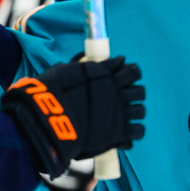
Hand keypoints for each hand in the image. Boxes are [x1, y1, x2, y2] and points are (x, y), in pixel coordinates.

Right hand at [2, 58, 144, 177]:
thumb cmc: (52, 93)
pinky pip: (138, 132)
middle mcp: (118, 94)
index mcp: (108, 76)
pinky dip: (133, 133)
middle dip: (134, 93)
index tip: (126, 75)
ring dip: (135, 111)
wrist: (48, 119)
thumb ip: (82, 65)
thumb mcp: (65, 71)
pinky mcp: (120, 133)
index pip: (132, 72)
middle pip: (140, 91)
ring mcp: (121, 114)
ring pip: (140, 110)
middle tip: (125, 96)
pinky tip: (125, 133)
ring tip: (125, 115)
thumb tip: (90, 57)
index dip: (131, 73)